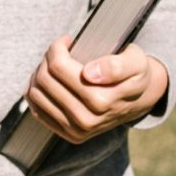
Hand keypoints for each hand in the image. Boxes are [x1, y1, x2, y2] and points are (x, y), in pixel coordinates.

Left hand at [24, 42, 168, 146]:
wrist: (139, 100)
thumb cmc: (134, 75)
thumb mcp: (136, 62)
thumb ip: (116, 65)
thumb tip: (89, 74)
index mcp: (101, 100)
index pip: (58, 67)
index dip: (58, 47)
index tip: (68, 41)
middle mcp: (86, 120)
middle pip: (44, 79)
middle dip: (48, 58)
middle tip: (60, 51)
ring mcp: (76, 130)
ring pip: (36, 94)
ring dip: (40, 74)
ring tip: (55, 65)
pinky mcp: (68, 135)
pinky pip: (36, 110)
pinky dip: (37, 91)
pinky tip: (50, 81)